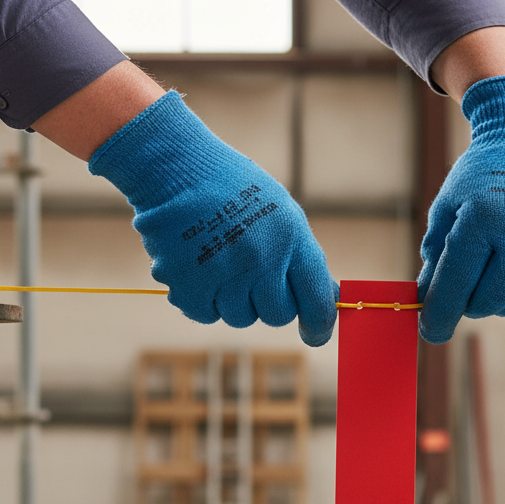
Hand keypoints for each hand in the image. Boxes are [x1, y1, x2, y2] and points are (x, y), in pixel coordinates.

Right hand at [89, 91, 336, 346]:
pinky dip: (204, 299)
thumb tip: (329, 299)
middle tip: (253, 273)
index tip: (315, 334)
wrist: (175, 168)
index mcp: (290, 240)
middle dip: (269, 302)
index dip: (319, 324)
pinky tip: (200, 267)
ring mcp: (223, 275)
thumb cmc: (233, 190)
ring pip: (241, 317)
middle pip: (277, 316)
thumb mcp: (282, 213)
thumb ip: (304, 259)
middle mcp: (260, 260)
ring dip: (234, 299)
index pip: (316, 300)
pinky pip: (207, 314)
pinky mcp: (189, 286)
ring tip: (222, 261)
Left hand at [417, 76, 504, 343]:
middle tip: (464, 298)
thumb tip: (428, 300)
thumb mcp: (448, 206)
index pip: (456, 283)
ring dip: (503, 308)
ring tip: (490, 297)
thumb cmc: (481, 175)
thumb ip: (436, 254)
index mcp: (482, 218)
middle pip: (493, 297)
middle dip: (471, 306)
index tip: (431, 332)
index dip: (440, 314)